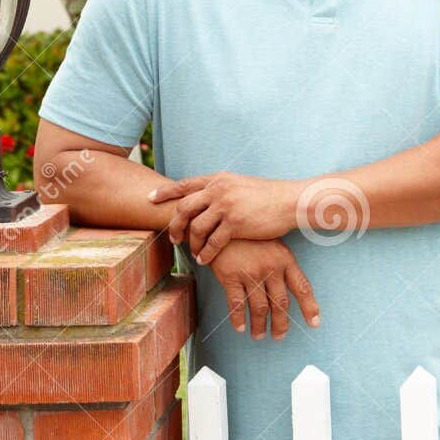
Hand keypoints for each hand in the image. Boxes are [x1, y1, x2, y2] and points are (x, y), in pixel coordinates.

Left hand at [150, 172, 300, 263]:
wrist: (289, 201)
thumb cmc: (267, 195)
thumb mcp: (240, 184)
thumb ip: (221, 189)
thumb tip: (205, 197)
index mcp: (219, 180)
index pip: (185, 185)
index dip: (166, 191)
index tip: (150, 197)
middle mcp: (219, 190)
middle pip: (184, 208)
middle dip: (174, 225)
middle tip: (173, 238)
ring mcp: (227, 207)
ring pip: (196, 227)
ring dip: (191, 243)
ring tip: (192, 252)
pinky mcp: (236, 224)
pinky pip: (213, 242)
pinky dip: (206, 253)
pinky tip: (204, 260)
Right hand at [207, 238, 320, 339]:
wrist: (223, 224)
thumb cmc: (250, 236)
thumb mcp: (273, 244)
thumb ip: (282, 265)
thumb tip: (291, 289)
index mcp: (285, 260)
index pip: (302, 288)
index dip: (309, 307)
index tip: (314, 323)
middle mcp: (271, 268)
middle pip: (280, 303)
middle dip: (281, 324)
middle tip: (279, 336)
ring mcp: (251, 273)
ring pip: (259, 308)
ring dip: (259, 325)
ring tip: (259, 336)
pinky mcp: (230, 276)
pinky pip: (236, 304)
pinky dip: (238, 318)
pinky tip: (240, 327)